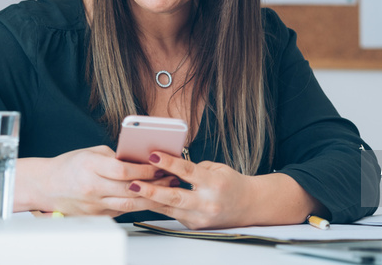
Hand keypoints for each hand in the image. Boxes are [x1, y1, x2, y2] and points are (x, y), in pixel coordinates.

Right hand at [14, 145, 173, 216]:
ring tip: (167, 189)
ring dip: (151, 197)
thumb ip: (115, 156)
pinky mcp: (97, 215)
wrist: (46, 186)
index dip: (144, 170)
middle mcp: (92, 188)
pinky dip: (139, 205)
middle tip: (172, 178)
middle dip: (154, 184)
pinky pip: (122, 210)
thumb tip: (140, 158)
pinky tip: (151, 199)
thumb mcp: (91, 152)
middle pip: (130, 189)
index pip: (123, 170)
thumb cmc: (69, 166)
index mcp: (90, 167)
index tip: (160, 166)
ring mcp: (94, 204)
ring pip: (129, 204)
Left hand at [127, 152, 254, 228]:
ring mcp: (201, 217)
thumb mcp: (215, 168)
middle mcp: (207, 203)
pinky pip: (173, 215)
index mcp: (214, 183)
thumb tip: (167, 164)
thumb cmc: (230, 183)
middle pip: (174, 197)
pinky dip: (159, 206)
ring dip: (149, 200)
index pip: (188, 172)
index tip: (153, 155)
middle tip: (133, 183)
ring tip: (132, 192)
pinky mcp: (195, 226)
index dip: (169, 163)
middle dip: (151, 190)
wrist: (248, 205)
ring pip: (169, 209)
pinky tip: (145, 199)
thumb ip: (193, 168)